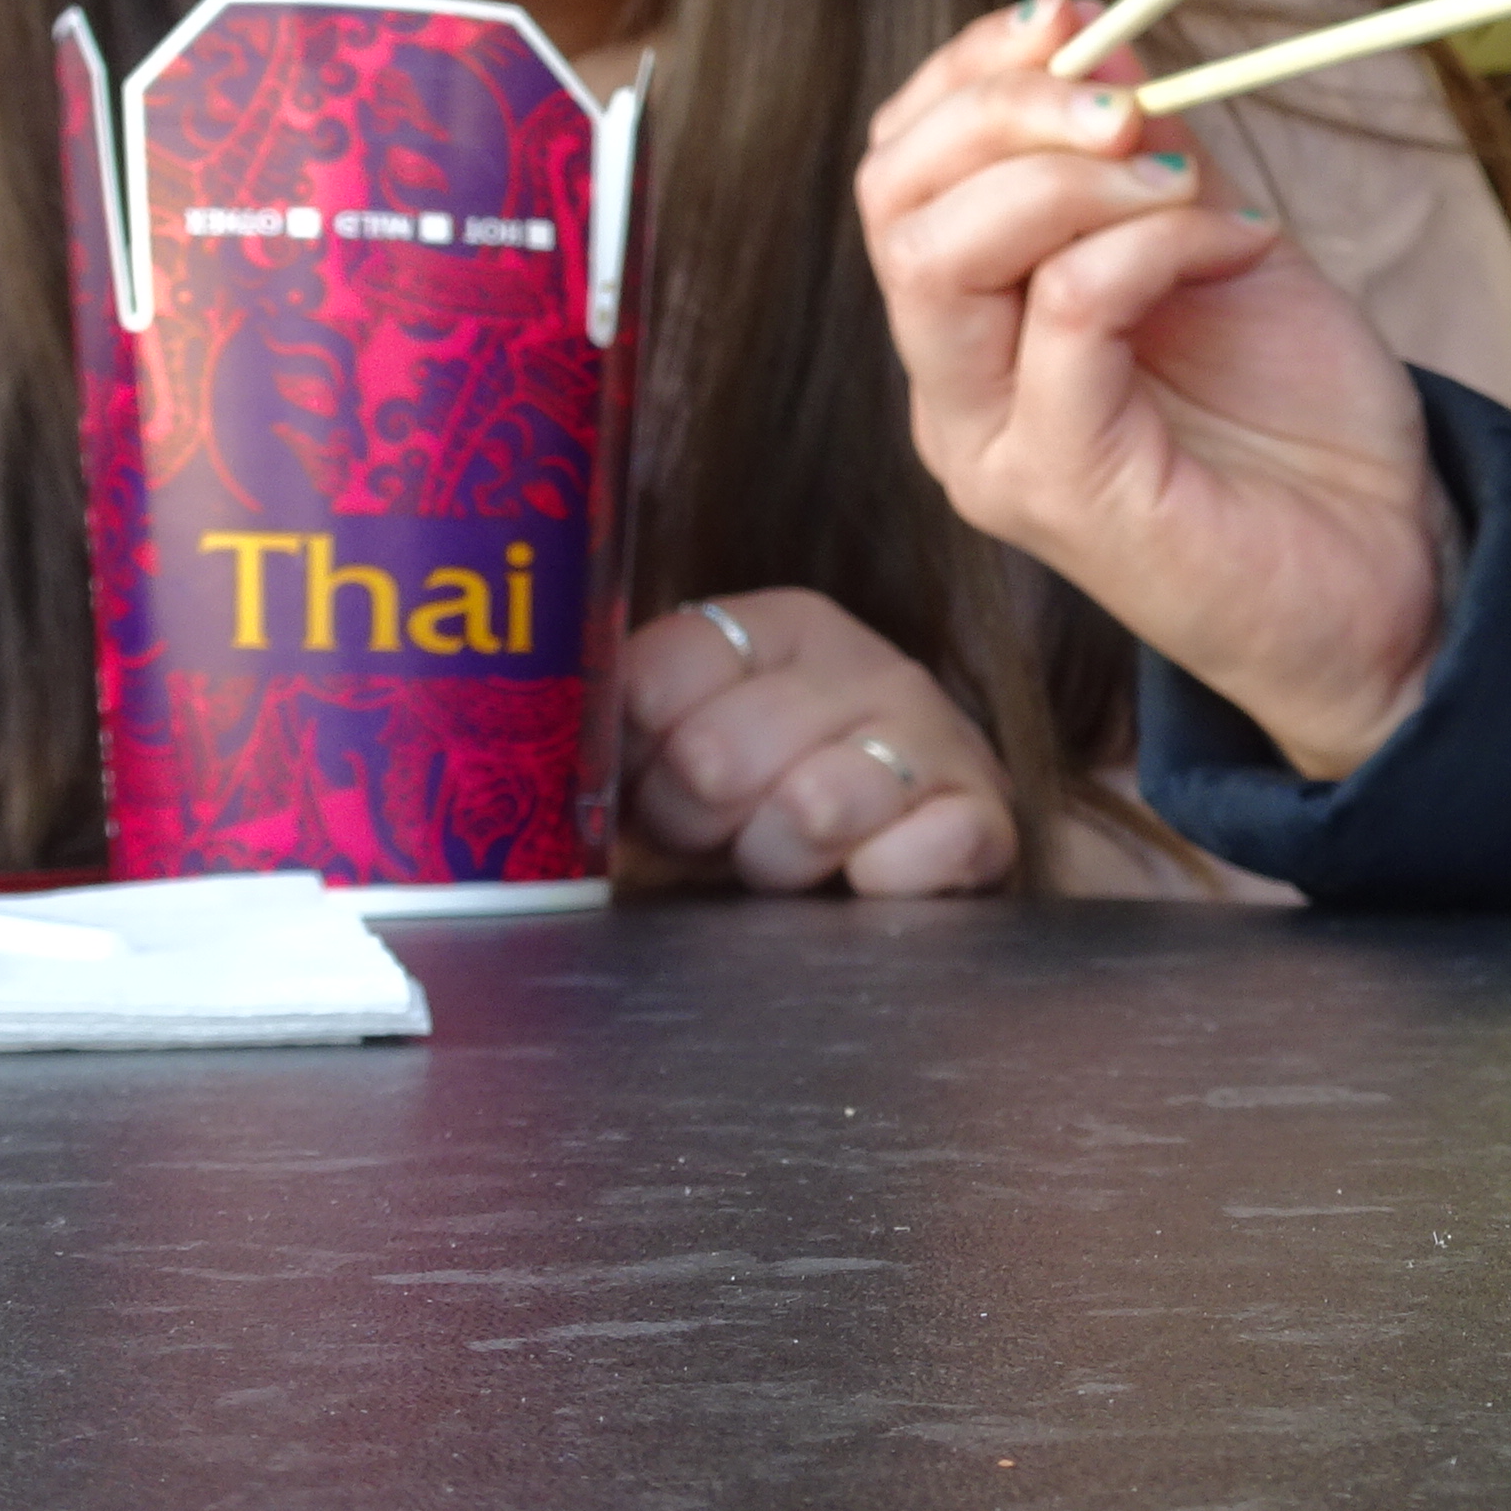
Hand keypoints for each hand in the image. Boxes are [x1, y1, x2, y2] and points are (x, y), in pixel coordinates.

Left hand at [618, 586, 1016, 893]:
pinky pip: (917, 853)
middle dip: (696, 824)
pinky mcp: (984, 818)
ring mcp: (935, 735)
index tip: (643, 787)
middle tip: (715, 839)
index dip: (631, 761)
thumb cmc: (765, 806)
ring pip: (814, 807)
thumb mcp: (680, 752)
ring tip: (782, 865)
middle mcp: (864, 662)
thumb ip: (615, 731)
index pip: (652, 681)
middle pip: (716, 755)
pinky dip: (876, 884)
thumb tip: (526, 748)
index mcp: (777, 626)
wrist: (902, 861)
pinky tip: (862, 881)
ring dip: (778, 863)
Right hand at [859, 0, 1453, 779]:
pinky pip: (1068, 312)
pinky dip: (1152, 244)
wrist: (1388, 571)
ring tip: (1183, 175)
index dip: (968, 74)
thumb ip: (1145, 155)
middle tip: (1129, 99)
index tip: (1072, 19)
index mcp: (971, 332)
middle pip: (893, 202)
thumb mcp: (1215, 242)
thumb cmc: (1299, 422)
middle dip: (1004, 110)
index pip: (897, 170)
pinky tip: (1235, 242)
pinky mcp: (1063, 490)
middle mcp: (954, 394)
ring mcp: (995, 448)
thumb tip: (1093, 35)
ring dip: (1069, 175)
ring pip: (943, 256)